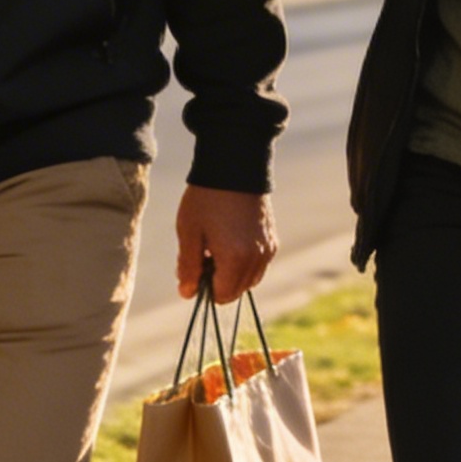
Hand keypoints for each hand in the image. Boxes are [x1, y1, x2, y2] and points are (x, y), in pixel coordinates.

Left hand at [175, 186, 277, 301]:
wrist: (233, 166)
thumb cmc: (206, 199)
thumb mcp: (189, 232)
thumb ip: (189, 267)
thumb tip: (188, 294)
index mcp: (235, 260)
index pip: (220, 295)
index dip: (204, 287)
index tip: (195, 267)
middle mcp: (256, 259)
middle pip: (236, 291)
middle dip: (219, 281)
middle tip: (204, 254)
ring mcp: (267, 249)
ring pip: (249, 280)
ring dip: (232, 273)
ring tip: (217, 246)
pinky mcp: (272, 240)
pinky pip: (259, 265)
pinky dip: (244, 263)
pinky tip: (231, 240)